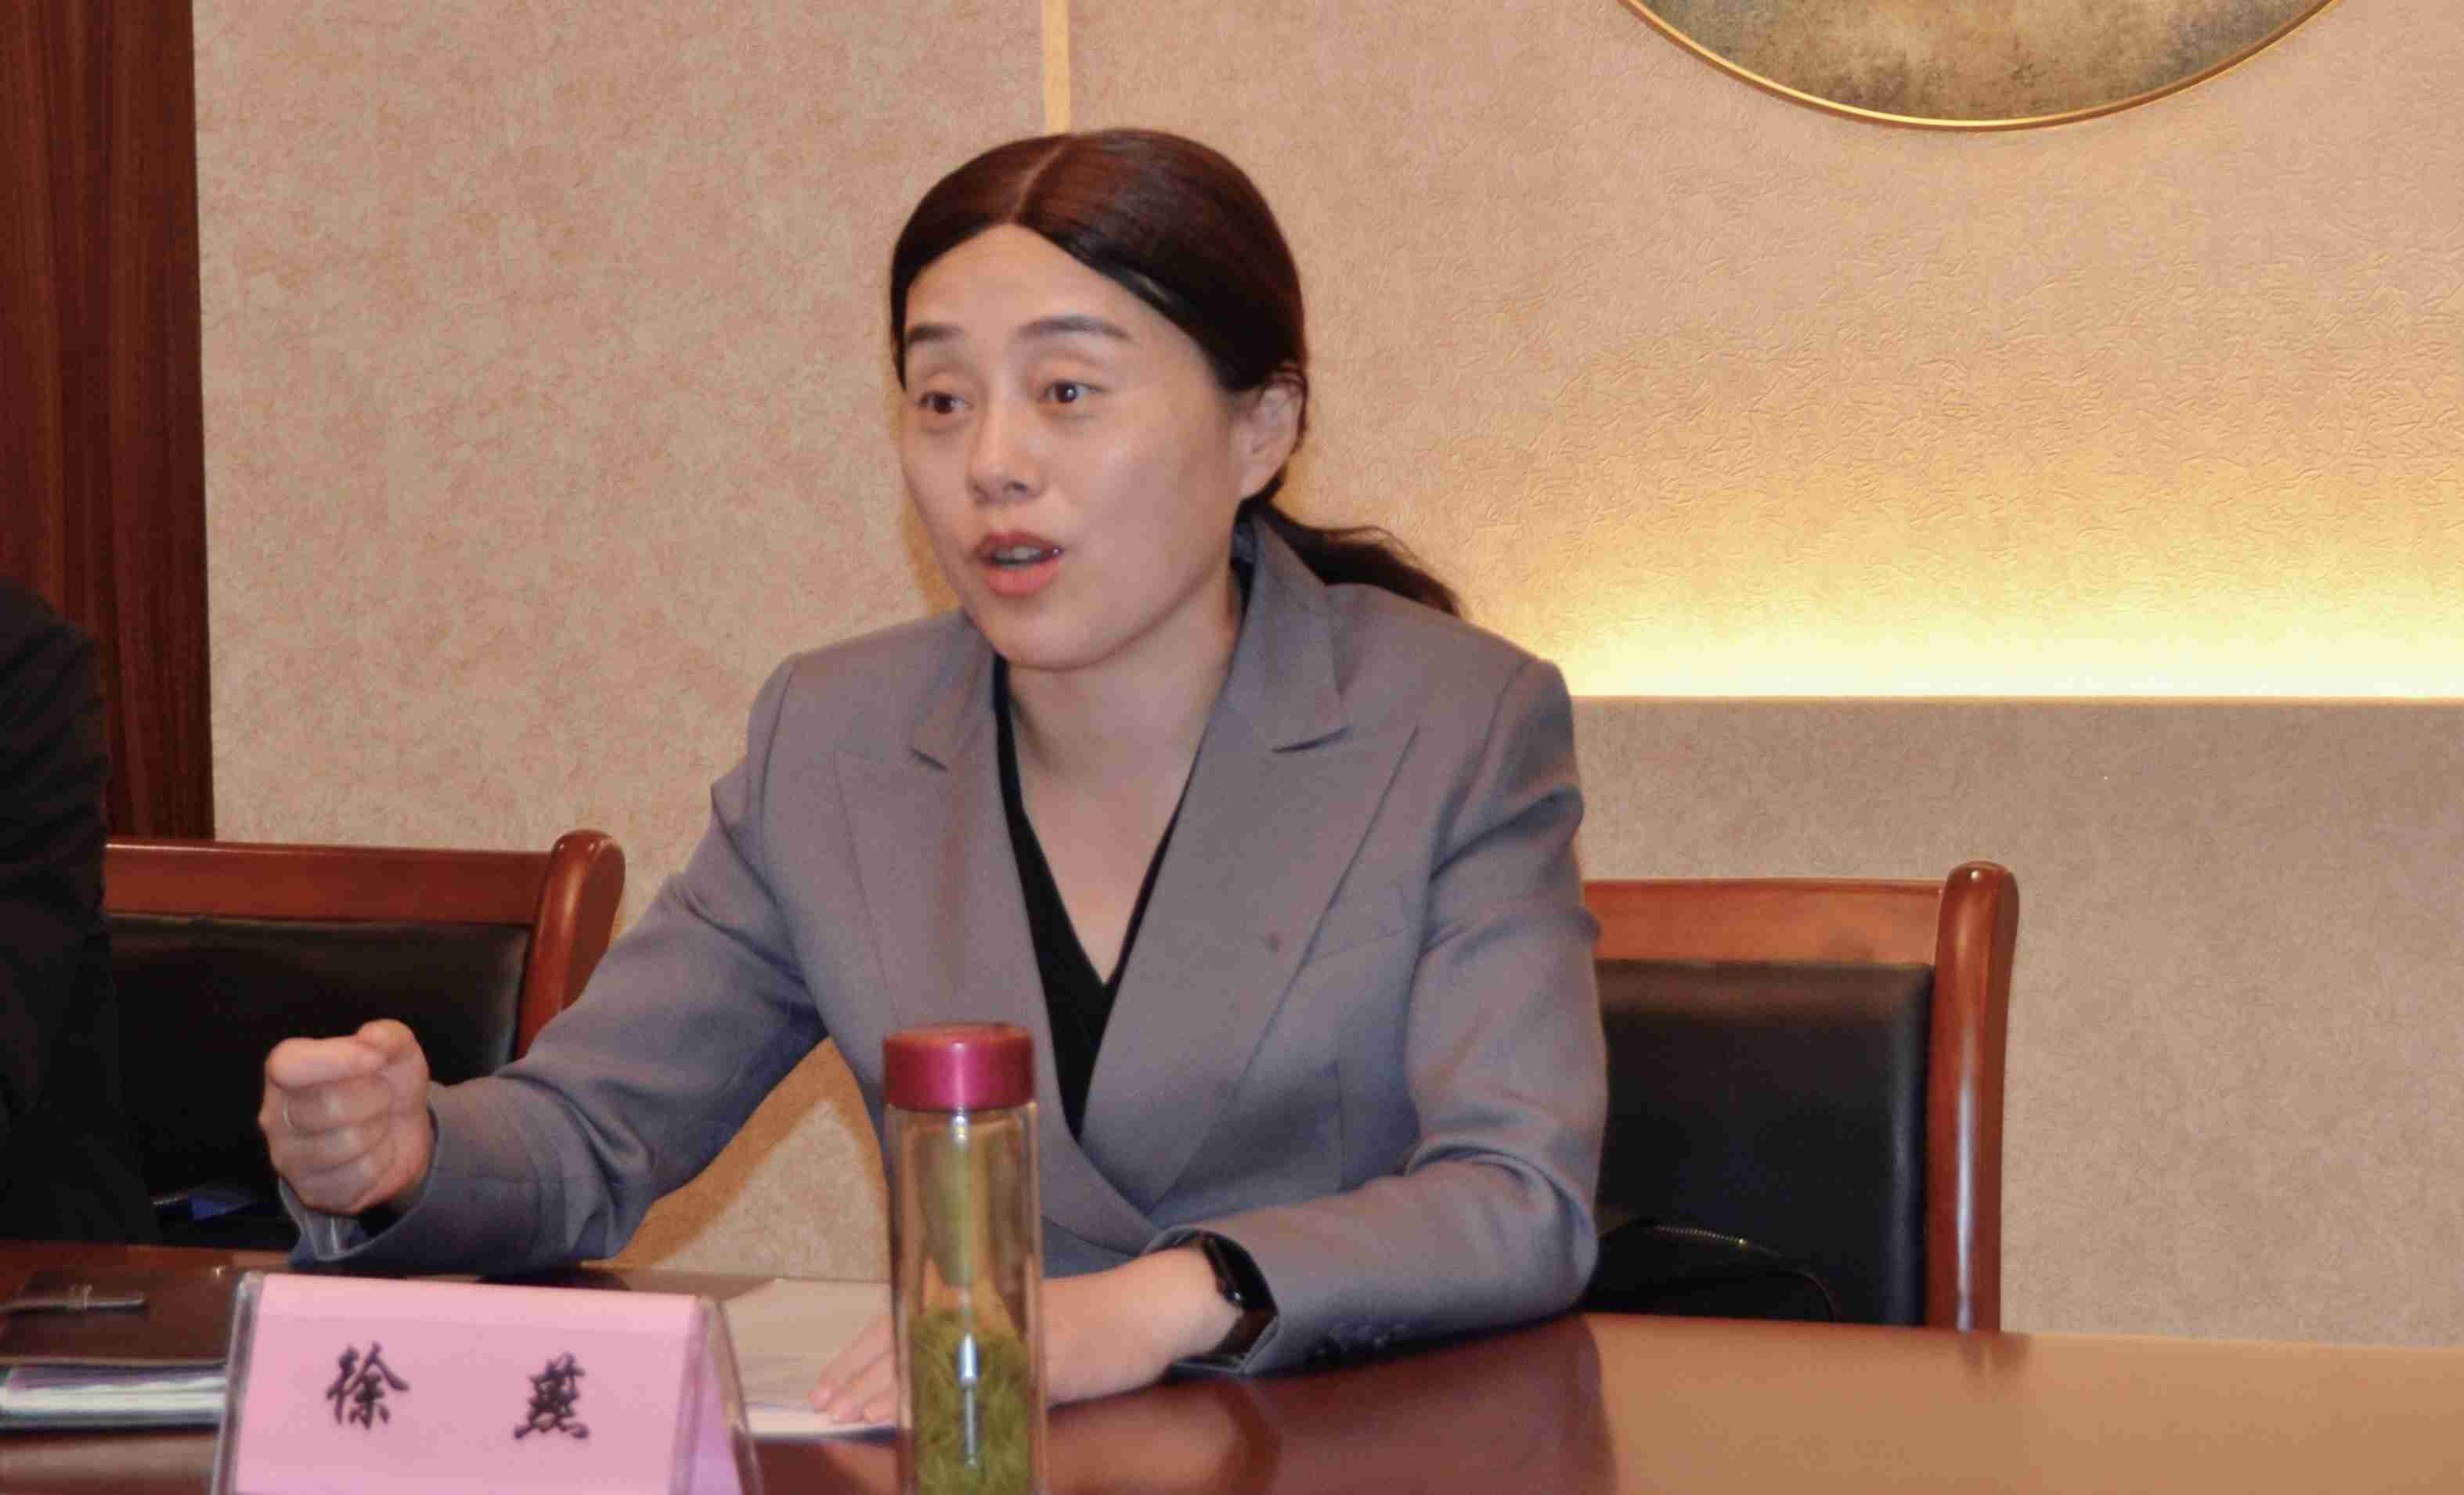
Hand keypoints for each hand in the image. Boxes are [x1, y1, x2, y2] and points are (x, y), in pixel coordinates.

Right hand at [259, 1019, 434, 1217]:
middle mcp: (275, 1116)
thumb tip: (372, 1038)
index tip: (375, 1059)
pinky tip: (375, 1152)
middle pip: (329, 1106)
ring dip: (380, 1130)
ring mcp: (289, 1159)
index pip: (288, 1065)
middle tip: (382, 1096)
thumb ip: (388, 1036)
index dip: (335, 1060)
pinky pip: (359, 1176)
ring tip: (378, 1123)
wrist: (402, 1134)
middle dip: (375, 1098)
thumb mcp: (396, 1051)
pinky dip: (383, 1161)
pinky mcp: (312, 1192)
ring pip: (346, 1143)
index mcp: (286, 1074)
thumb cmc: (386, 1084)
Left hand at [810, 1248, 1238, 1420]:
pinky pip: (988, 1381)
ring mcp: (1014, 1332)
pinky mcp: (1045, 1358)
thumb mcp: (1019, 1325)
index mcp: (977, 1299)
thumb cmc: (1087, 1320)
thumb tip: (918, 1380)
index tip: (827, 1387)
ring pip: (939, 1360)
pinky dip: (953, 1399)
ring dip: (892, 1390)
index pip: (901, 1323)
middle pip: (909, 1341)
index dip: (857, 1356)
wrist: (1148, 1310)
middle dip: (862, 1378)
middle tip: (826, 1407)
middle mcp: (989, 1309)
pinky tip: (926, 1416)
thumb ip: (975, 1346)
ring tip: (855, 1414)